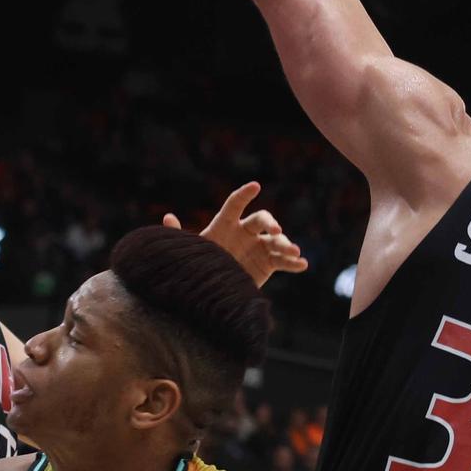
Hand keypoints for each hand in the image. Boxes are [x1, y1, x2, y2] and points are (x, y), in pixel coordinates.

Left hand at [167, 181, 306, 288]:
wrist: (213, 285)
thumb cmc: (201, 262)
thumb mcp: (191, 249)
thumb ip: (180, 233)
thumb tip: (167, 218)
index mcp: (225, 224)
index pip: (235, 205)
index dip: (244, 195)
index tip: (255, 186)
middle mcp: (245, 231)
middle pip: (261, 220)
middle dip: (270, 222)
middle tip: (276, 229)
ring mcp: (259, 246)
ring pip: (276, 240)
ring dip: (287, 244)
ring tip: (294, 252)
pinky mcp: (269, 263)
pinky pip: (283, 261)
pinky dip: (294, 262)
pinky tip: (303, 264)